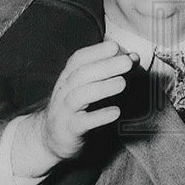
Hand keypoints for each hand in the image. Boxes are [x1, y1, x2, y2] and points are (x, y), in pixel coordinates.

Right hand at [12, 41, 134, 177]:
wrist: (51, 138)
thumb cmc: (76, 109)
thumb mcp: (90, 88)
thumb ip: (112, 72)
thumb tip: (133, 58)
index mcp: (68, 77)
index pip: (79, 59)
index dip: (97, 51)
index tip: (115, 46)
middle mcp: (63, 91)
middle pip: (81, 75)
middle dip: (106, 66)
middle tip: (127, 62)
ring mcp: (63, 111)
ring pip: (79, 96)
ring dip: (102, 88)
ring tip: (122, 83)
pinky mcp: (68, 130)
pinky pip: (82, 122)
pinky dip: (99, 116)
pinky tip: (115, 112)